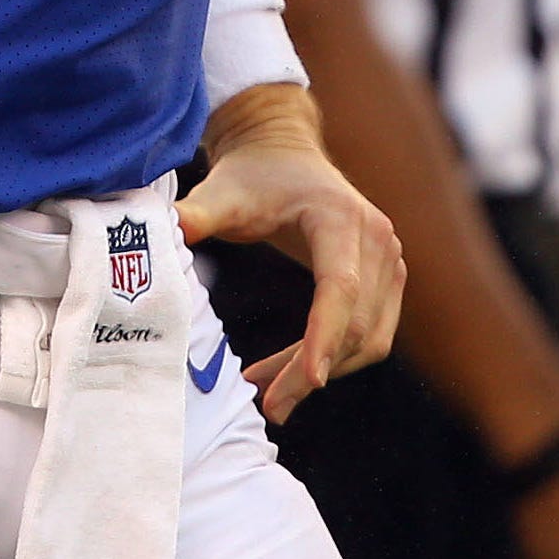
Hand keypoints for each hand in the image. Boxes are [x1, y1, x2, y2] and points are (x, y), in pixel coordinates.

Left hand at [176, 84, 404, 423]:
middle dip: (313, 370)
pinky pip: (369, 334)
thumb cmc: (250, 175)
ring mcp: (388, 260)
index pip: (341, 287)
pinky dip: (333, 359)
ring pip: (368, 338)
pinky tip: (288, 372)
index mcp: (341, 217)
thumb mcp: (221, 193)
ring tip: (270, 394)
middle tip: (269, 407)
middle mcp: (377, 239)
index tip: (306, 382)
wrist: (281, 151)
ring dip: (323, 371)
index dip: (324, 337)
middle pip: (355, 323)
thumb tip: (169, 231)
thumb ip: (197, 214)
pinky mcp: (386, 278)